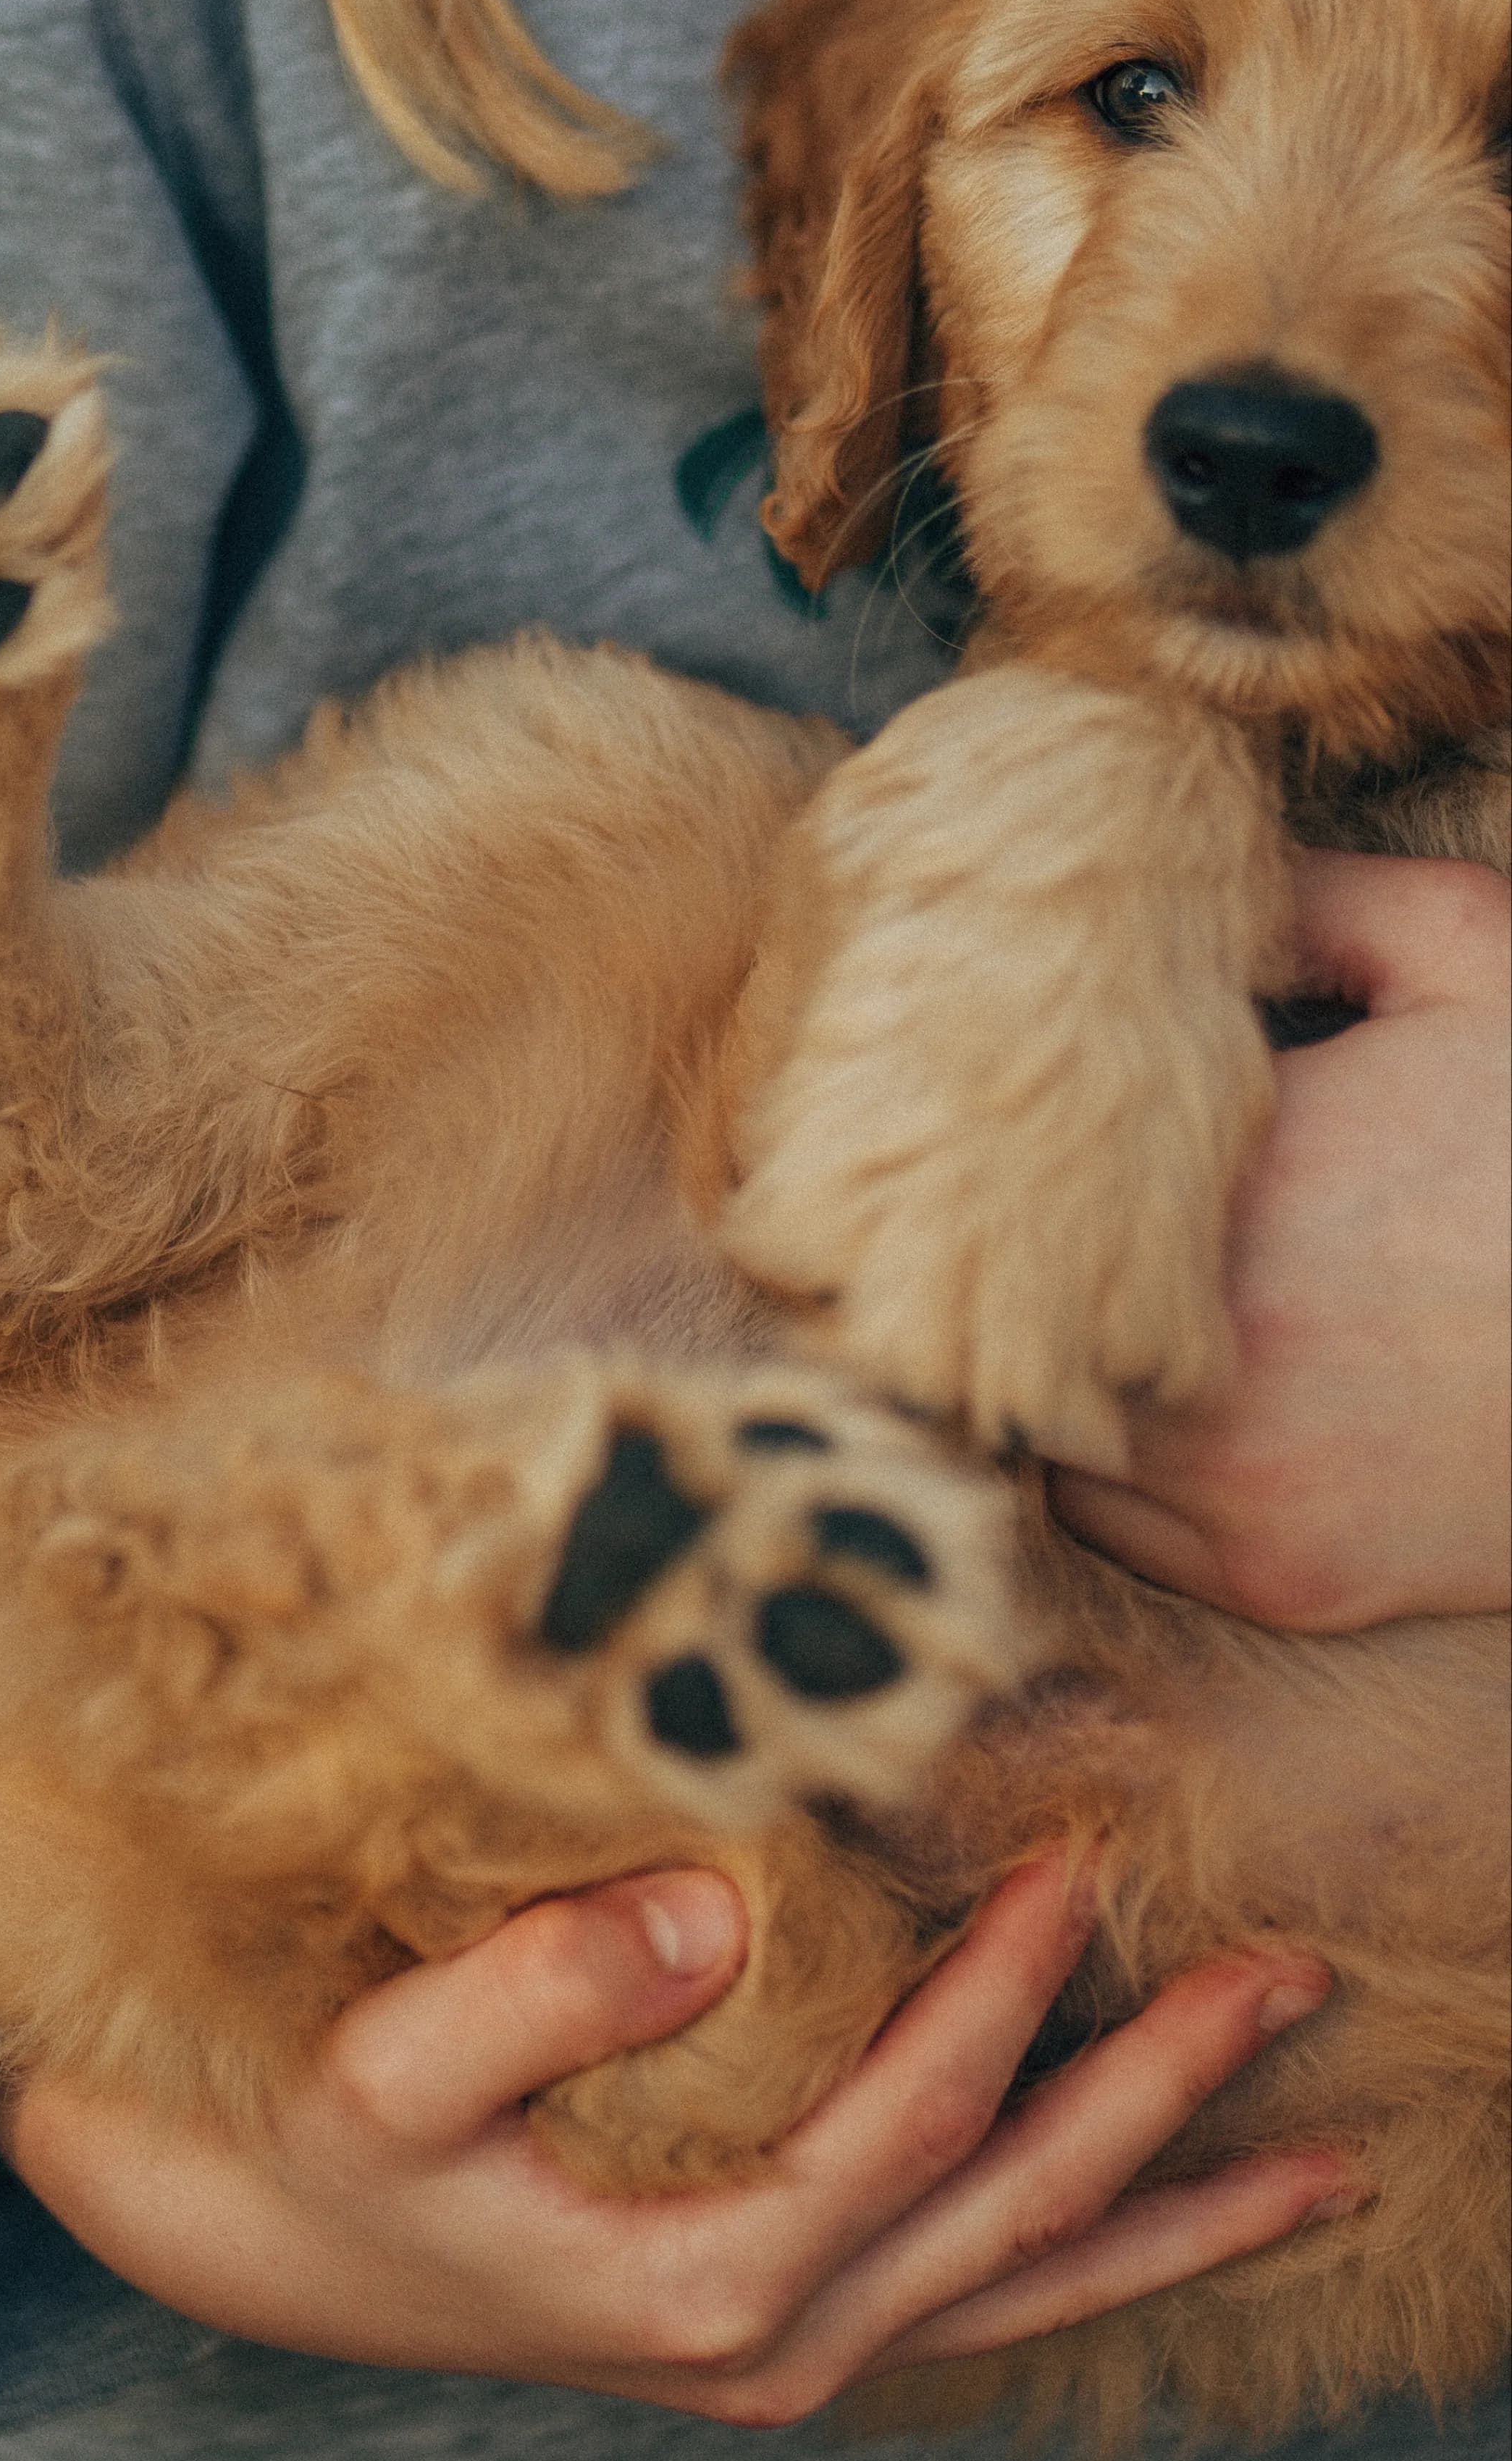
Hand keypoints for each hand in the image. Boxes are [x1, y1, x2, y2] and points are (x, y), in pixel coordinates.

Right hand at [0, 1855, 1348, 2424]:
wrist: (270, 2245)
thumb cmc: (322, 2142)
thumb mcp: (388, 2067)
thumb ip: (540, 1989)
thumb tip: (713, 1912)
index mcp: (701, 2279)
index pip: (913, 2121)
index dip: (1005, 1998)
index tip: (1074, 1869)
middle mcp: (776, 2339)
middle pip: (1021, 2211)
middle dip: (1168, 2102)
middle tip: (1291, 1986)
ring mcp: (790, 2349)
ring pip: (1028, 2282)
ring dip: (1173, 2204)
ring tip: (1318, 2157)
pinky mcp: (776, 2325)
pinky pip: (977, 2299)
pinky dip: (1086, 2254)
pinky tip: (1151, 2212)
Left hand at [1052, 850, 1510, 1630]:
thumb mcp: (1472, 960)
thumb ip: (1315, 903)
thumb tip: (1181, 885)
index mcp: (1227, 1193)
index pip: (1010, 1183)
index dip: (1000, 1158)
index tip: (1012, 1134)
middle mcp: (1211, 1355)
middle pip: (996, 1318)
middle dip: (1003, 1269)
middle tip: (1014, 1226)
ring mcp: (1237, 1484)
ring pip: (1042, 1431)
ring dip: (1049, 1372)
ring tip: (1084, 1311)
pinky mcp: (1279, 1576)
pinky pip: (1112, 1528)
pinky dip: (1114, 1471)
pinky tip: (1160, 1398)